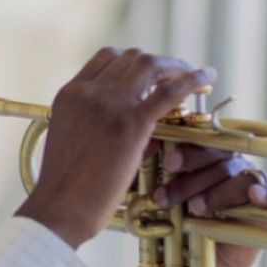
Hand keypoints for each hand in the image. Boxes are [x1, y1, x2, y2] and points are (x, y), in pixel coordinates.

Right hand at [15, 47, 215, 248]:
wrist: (59, 208)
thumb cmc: (63, 187)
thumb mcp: (70, 141)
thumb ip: (95, 126)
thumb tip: (136, 133)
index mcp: (70, 94)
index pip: (107, 58)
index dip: (134, 62)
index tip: (151, 74)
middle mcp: (89, 92)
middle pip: (132, 58)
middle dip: (159, 63)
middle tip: (178, 75)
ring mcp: (109, 104)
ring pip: (151, 66)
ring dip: (176, 67)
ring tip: (195, 76)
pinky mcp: (131, 124)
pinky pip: (169, 92)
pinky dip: (192, 79)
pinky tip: (207, 77)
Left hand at [152, 145, 266, 266]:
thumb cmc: (183, 230)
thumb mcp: (164, 209)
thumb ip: (149, 188)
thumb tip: (126, 173)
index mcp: (205, 159)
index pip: (198, 142)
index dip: (184, 149)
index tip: (166, 162)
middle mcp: (230, 165)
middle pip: (216, 155)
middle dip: (191, 170)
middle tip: (169, 188)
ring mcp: (251, 183)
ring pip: (237, 174)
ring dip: (215, 190)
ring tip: (195, 209)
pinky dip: (266, 193)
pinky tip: (253, 196)